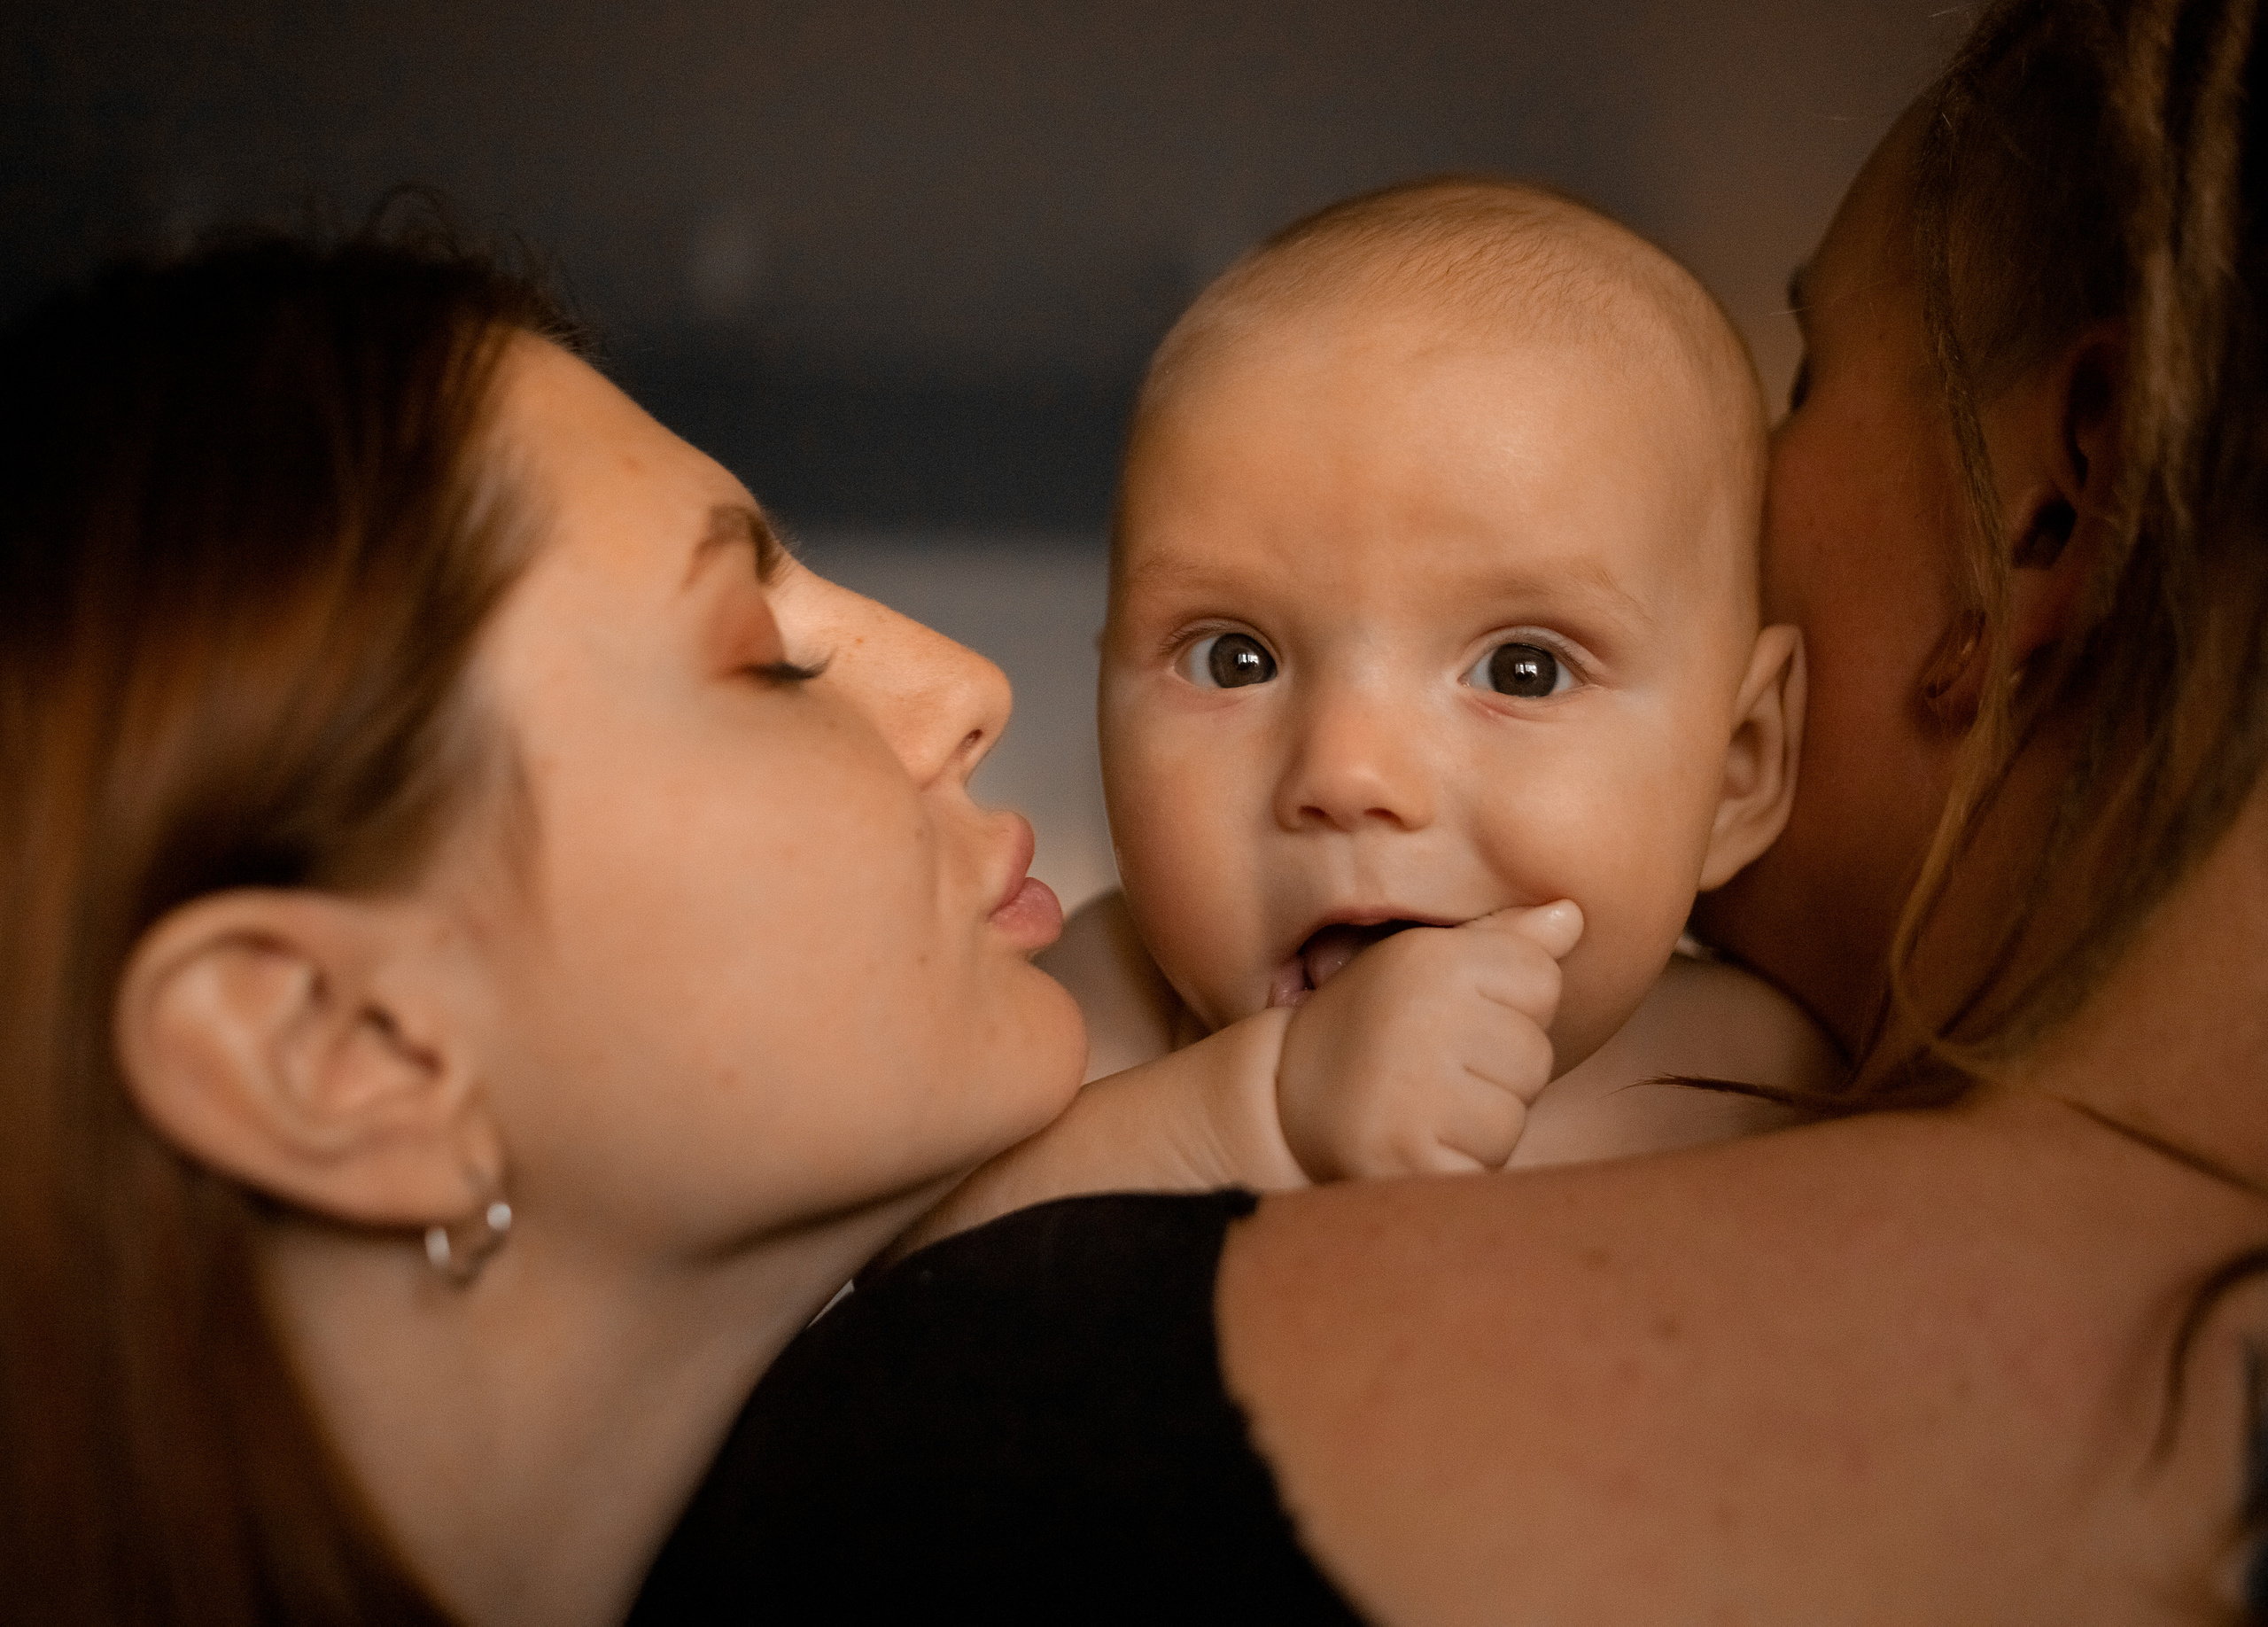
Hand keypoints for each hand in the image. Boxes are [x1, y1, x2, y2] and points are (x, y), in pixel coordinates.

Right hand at [1275, 901, 1583, 1179]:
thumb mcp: (1426, 964)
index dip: (1508, 1005)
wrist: (1278, 1099)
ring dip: (1479, 1123)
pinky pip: (1484, 1165)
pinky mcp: (1407, 1157)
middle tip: (1431, 1070)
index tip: (1451, 1015)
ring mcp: (1415, 1089)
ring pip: (1514, 1114)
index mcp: (1433, 958)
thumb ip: (1504, 942)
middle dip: (1496, 1071)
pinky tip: (1414, 1144)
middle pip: (1535, 1052)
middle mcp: (1425, 1015)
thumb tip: (1574, 914)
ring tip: (1423, 1107)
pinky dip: (1458, 1164)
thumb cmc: (1371, 1025)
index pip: (1542, 979)